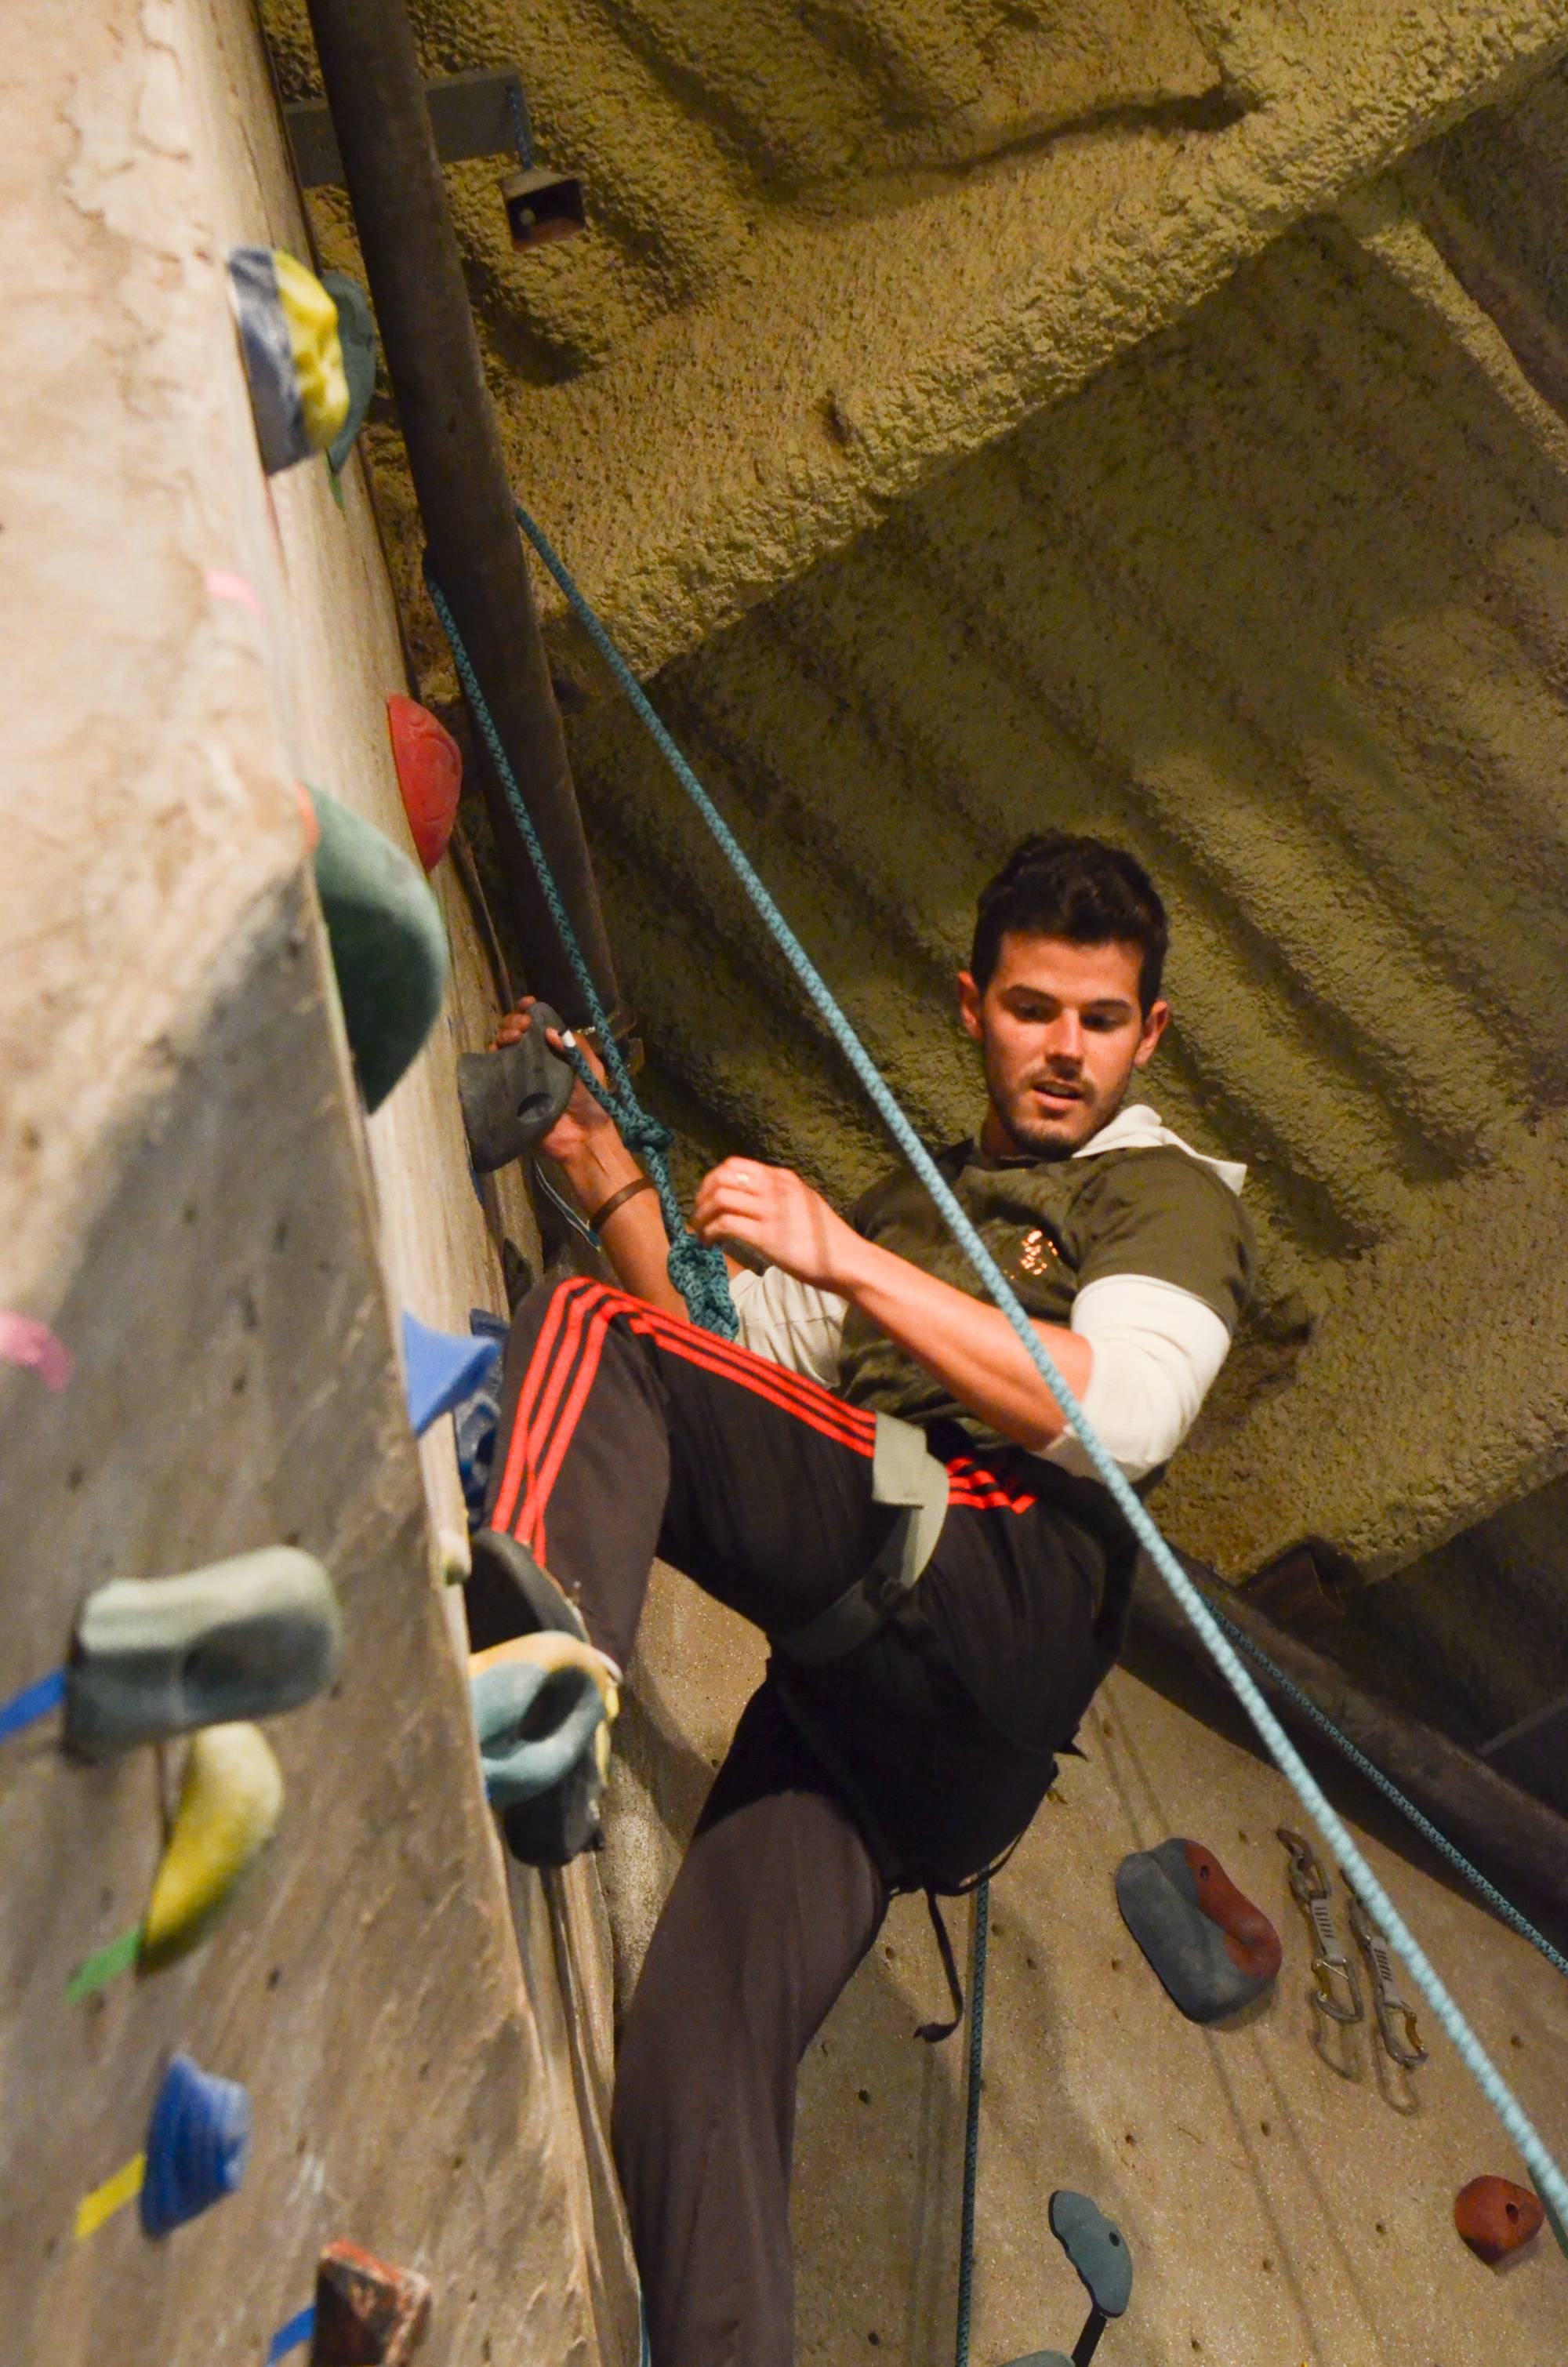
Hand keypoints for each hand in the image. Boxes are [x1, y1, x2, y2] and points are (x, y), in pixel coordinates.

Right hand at [492, 995, 615, 1169]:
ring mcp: (520, 1076)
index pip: (537, 1025)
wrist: (583, 1136)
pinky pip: (495, 1072)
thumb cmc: (592, 1101)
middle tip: (523, 1026)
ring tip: (514, 1038)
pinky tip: (497, 1051)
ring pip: (502, 1048)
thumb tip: (548, 1030)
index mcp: (554, 1051)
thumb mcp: (590, 1066)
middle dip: (515, 1022)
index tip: (528, 1004)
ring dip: (504, 1035)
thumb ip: (574, 1045)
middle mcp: (535, 1060)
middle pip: (515, 1032)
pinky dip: (493, 1057)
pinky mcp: (510, 1093)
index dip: (529, 1011)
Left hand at [691, 1158, 861, 1290]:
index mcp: (783, 1178)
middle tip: (699, 1216)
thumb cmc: (825, 1240)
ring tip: (702, 1233)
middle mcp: (775, 1189)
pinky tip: (711, 1244)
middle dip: (702, 1196)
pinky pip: (725, 1224)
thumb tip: (748, 1200)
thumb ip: (778, 1195)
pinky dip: (710, 1233)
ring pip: (719, 1199)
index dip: (712, 1180)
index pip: (734, 1165)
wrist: (847, 1261)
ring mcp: (771, 1211)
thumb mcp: (803, 1202)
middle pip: (721, 1177)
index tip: (707, 1198)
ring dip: (702, 1216)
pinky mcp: (767, 1236)